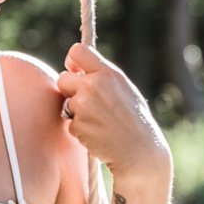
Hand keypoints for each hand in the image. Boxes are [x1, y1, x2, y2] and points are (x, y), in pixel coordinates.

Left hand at [54, 43, 169, 179]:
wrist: (140, 151)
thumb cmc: (135, 121)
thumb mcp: (125, 90)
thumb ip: (103, 78)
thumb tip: (77, 70)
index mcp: (109, 73)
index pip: (78, 51)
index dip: (72, 61)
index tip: (74, 70)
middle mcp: (94, 85)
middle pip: (62, 78)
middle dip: (69, 90)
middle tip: (87, 103)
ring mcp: (84, 105)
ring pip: (66, 104)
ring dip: (76, 113)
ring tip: (101, 122)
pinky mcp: (78, 124)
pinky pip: (70, 124)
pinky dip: (80, 130)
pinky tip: (99, 134)